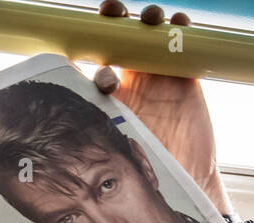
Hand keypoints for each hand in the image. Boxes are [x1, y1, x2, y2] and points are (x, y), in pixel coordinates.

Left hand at [91, 3, 231, 214]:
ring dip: (148, 18)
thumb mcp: (115, 148)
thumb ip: (97, 131)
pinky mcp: (184, 74)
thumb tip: (69, 125)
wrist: (184, 176)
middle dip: (114, 18)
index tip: (103, 70)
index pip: (98, 61)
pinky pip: (182, 42)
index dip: (93, 53)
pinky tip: (177, 22)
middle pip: (120, 36)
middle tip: (112, 12)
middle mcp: (132, 78)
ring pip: (150, 33)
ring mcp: (158, 73)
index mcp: (111, 94)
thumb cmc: (145, 168)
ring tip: (150, 17)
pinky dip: (180, 27)